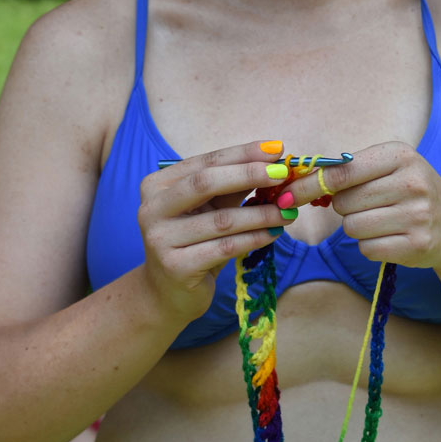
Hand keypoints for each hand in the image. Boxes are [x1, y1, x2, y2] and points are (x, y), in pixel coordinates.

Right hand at [137, 141, 294, 325]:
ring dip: (261, 214)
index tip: (276, 149)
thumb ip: (233, 187)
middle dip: (249, 174)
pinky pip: (225, 247)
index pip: (205, 162)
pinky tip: (274, 233)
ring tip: (289, 211)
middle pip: (205, 183)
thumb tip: (274, 164)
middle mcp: (151, 209)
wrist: (167, 292)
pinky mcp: (176, 267)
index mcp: (158, 185)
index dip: (242, 153)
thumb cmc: (193, 242)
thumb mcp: (210, 209)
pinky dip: (255, 238)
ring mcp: (160, 239)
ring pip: (221, 220)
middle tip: (283, 174)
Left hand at [286, 141, 440, 268]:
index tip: (286, 195)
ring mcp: (417, 216)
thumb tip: (295, 183)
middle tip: (365, 204)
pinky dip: (370, 245)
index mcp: (400, 155)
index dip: (308, 185)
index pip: (340, 173)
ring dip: (356, 227)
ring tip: (381, 219)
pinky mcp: (416, 245)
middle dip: (343, 207)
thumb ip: (347, 171)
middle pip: (343, 202)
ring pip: (352, 227)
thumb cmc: (408, 190)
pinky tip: (390, 236)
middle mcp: (412, 183)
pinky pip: (366, 248)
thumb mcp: (387, 167)